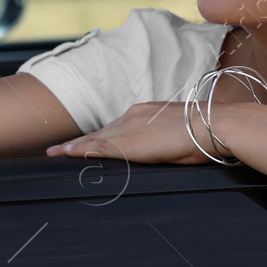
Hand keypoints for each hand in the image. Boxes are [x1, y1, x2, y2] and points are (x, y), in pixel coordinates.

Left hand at [45, 101, 220, 164]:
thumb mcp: (181, 132)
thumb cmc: (205, 131)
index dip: (100, 135)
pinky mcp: (128, 143)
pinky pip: (97, 147)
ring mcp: (128, 129)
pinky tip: (66, 154)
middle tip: (59, 148)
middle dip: (81, 141)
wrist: (212, 125)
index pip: (117, 126)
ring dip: (74, 147)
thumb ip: (166, 136)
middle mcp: (132, 116)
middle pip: (101, 132)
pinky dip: (80, 151)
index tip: (88, 140)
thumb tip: (168, 144)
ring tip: (55, 153)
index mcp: (146, 112)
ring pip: (94, 139)